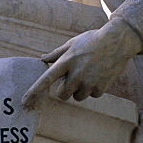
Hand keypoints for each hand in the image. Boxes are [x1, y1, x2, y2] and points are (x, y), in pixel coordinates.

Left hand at [22, 19, 142, 107]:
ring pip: (78, 97)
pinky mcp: (101, 87)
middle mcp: (76, 74)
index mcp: (67, 61)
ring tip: (89, 74)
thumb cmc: (93, 40)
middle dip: (65, 90)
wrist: (118, 41)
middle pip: (62, 95)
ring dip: (80, 89)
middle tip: (73, 78)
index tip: (25, 102)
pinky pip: (93, 95)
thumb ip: (57, 53)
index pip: (46, 79)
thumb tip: (42, 59)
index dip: (34, 91)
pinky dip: (94, 88)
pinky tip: (100, 75)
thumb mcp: (73, 43)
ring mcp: (89, 82)